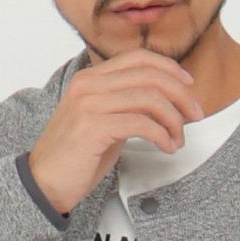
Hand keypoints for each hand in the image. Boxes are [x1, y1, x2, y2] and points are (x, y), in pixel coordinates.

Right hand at [26, 46, 203, 216]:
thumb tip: (163, 101)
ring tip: (178, 138)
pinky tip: (167, 147)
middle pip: (149, 74)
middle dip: (180, 94)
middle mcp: (88, 85)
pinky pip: (141, 123)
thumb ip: (126, 105)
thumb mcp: (104, 121)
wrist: (44, 183)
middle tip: (195, 114)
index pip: (138, 58)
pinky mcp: (93, 127)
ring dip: (173, 119)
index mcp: (90, 78)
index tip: (188, 86)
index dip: (169, 68)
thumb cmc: (76, 157)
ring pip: (149, 98)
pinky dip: (162, 135)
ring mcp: (89, 104)